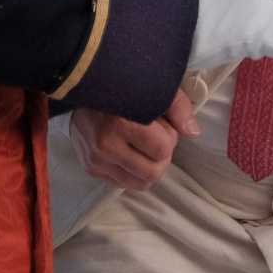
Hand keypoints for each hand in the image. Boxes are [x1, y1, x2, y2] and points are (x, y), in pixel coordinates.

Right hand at [69, 90, 198, 191]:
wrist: (78, 91)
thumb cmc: (122, 89)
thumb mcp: (153, 88)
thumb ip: (177, 108)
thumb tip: (193, 133)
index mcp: (122, 121)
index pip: (162, 151)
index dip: (169, 139)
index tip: (162, 125)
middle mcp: (106, 144)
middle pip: (153, 172)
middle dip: (161, 157)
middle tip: (155, 139)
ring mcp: (96, 160)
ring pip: (140, 183)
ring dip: (148, 168)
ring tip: (142, 147)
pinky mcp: (90, 169)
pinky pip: (124, 185)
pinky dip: (133, 173)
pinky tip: (130, 153)